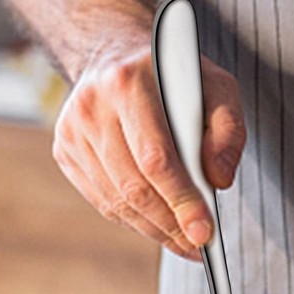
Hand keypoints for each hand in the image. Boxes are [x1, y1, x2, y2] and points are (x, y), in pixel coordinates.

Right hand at [51, 37, 244, 256]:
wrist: (114, 50)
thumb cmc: (173, 72)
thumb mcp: (216, 85)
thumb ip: (228, 130)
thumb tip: (219, 181)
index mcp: (128, 82)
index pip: (156, 159)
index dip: (182, 201)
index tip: (204, 232)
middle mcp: (92, 106)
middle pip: (134, 187)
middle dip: (171, 225)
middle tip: (199, 244)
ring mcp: (72, 130)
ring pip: (116, 201)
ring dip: (155, 229)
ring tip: (185, 241)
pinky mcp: (65, 150)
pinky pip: (103, 200)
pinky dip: (134, 219)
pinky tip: (158, 224)